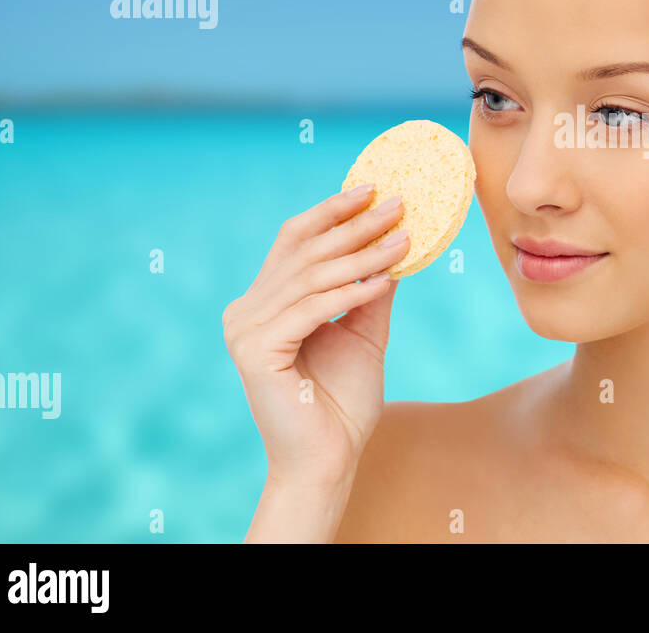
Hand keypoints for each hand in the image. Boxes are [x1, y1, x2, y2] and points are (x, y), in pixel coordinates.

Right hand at [223, 184, 409, 486]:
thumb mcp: (363, 332)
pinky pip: (312, 310)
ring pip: (312, 278)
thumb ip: (370, 289)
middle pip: (305, 254)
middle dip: (356, 226)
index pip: (294, 241)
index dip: (331, 212)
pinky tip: (385, 280)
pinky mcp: (254, 351)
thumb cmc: (343, 402)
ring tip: (403, 239)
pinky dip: (351, 292)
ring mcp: (245, 330)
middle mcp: (245, 311)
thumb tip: (394, 241)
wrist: (329, 459)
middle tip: (399, 205)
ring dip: (362, 255)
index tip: (373, 189)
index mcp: (263, 303)